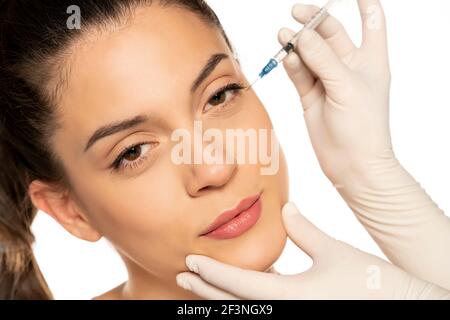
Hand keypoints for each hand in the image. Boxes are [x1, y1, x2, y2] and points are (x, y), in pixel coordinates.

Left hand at [176, 202, 449, 299]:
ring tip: (202, 284)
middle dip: (206, 290)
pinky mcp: (302, 314)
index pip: (238, 284)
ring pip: (247, 309)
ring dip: (222, 297)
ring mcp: (293, 316)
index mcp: (291, 295)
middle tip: (183, 276)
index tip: (190, 263)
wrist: (403, 306)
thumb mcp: (334, 252)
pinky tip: (243, 287)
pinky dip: (248, 299)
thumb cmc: (371, 281)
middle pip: (234, 303)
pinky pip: (266, 308)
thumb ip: (304, 231)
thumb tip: (285, 208)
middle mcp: (286, 311)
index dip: (211, 273)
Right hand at [278, 0, 393, 183]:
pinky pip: (298, 72)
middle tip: (296, 14)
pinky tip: (286, 57)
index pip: (371, 19)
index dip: (363, 1)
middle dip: (314, 21)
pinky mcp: (311, 95)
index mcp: (370, 59)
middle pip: (331, 32)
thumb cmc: (362, 126)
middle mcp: (349, 66)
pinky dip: (291, 63)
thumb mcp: (345, 85)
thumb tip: (300, 35)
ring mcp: (327, 80)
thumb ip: (322, 58)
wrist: (352, 163)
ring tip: (283, 36)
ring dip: (297, 42)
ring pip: (310, 52)